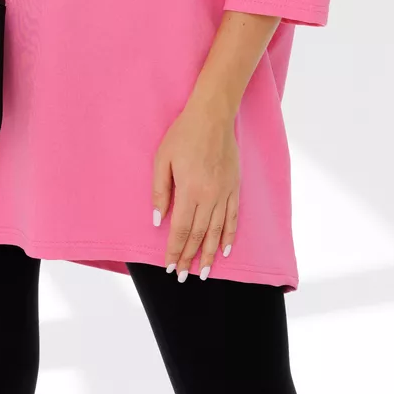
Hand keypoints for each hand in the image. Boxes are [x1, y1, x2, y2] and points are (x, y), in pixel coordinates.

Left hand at [152, 97, 239, 280]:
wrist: (212, 116)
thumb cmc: (183, 135)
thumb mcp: (162, 159)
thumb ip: (160, 192)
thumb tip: (158, 221)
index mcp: (190, 190)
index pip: (181, 230)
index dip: (175, 250)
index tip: (170, 267)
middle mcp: (210, 196)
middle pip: (199, 235)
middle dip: (190, 257)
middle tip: (184, 276)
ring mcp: (225, 193)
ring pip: (217, 231)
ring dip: (209, 254)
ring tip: (204, 273)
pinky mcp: (235, 187)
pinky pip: (233, 218)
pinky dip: (230, 236)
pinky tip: (226, 250)